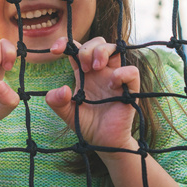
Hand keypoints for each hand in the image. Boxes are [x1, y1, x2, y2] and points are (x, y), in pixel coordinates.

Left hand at [45, 37, 139, 151]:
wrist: (104, 143)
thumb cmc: (87, 125)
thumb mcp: (66, 113)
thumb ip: (56, 101)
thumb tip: (61, 89)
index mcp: (84, 73)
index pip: (76, 48)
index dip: (66, 42)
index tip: (55, 50)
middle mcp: (100, 71)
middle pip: (98, 43)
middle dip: (88, 48)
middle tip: (84, 68)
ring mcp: (115, 78)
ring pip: (115, 49)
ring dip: (102, 52)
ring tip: (94, 68)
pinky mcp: (129, 89)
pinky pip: (131, 71)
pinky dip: (122, 73)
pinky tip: (112, 84)